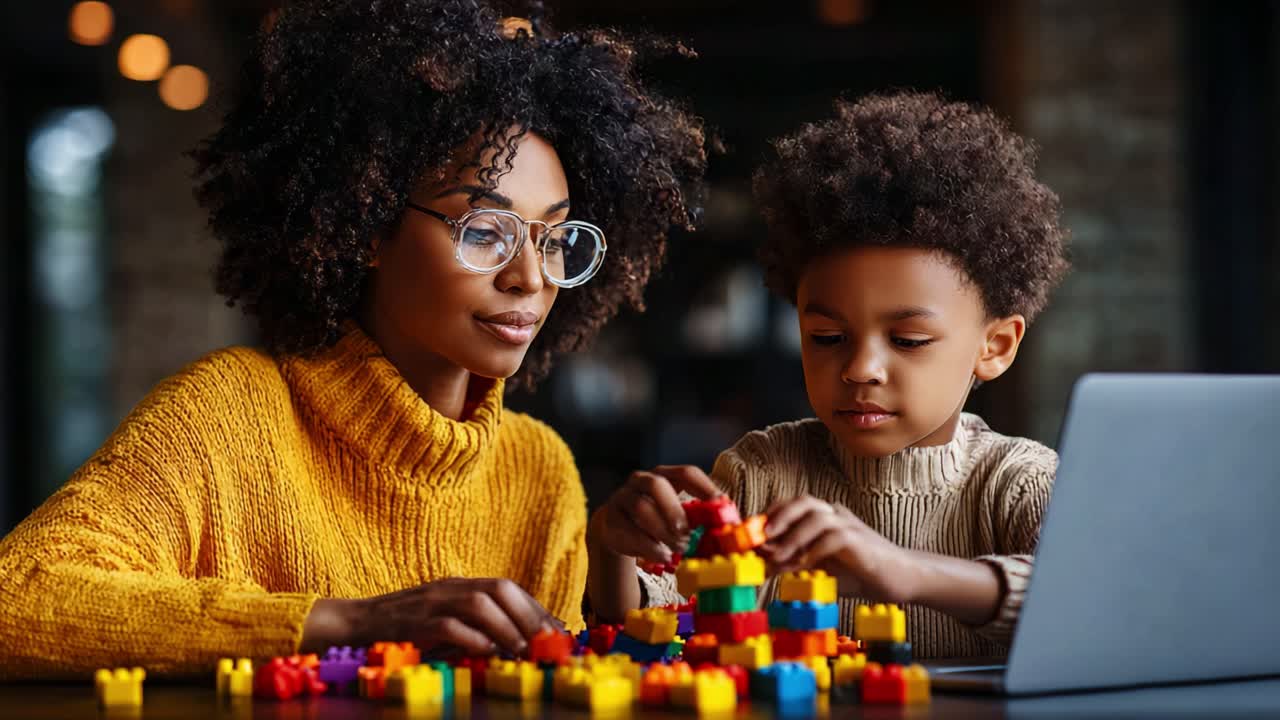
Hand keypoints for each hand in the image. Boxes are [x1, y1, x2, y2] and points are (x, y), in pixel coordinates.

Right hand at [300, 578, 563, 656]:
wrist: (351, 624)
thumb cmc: (401, 630)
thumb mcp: (442, 621)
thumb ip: (474, 627)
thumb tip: (516, 646)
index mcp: (459, 585)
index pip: (508, 588)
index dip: (536, 608)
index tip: (558, 631)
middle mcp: (449, 587)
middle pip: (500, 589)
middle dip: (530, 615)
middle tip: (547, 643)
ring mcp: (431, 601)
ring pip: (481, 603)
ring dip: (507, 627)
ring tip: (524, 651)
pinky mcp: (414, 621)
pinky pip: (450, 625)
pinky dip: (474, 639)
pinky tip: (488, 653)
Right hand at [588, 465, 720, 563]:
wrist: (618, 529)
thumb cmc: (657, 520)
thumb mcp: (677, 515)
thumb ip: (700, 518)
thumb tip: (733, 528)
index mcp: (665, 475)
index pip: (687, 473)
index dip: (705, 488)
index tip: (720, 507)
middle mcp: (642, 480)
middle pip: (657, 485)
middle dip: (675, 510)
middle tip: (688, 533)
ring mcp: (623, 497)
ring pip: (641, 508)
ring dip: (662, 531)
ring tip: (678, 549)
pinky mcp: (611, 518)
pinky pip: (629, 530)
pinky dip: (649, 546)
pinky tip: (663, 556)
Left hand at [760, 495, 917, 603]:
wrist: (902, 579)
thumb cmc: (860, 574)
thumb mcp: (821, 569)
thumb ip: (796, 562)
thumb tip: (766, 561)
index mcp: (827, 518)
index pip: (794, 506)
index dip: (772, 516)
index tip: (753, 534)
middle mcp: (837, 515)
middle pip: (804, 501)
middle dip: (779, 516)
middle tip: (763, 536)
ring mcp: (850, 525)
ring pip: (816, 516)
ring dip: (793, 537)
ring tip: (778, 557)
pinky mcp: (860, 540)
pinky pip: (834, 537)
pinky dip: (815, 550)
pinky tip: (804, 565)